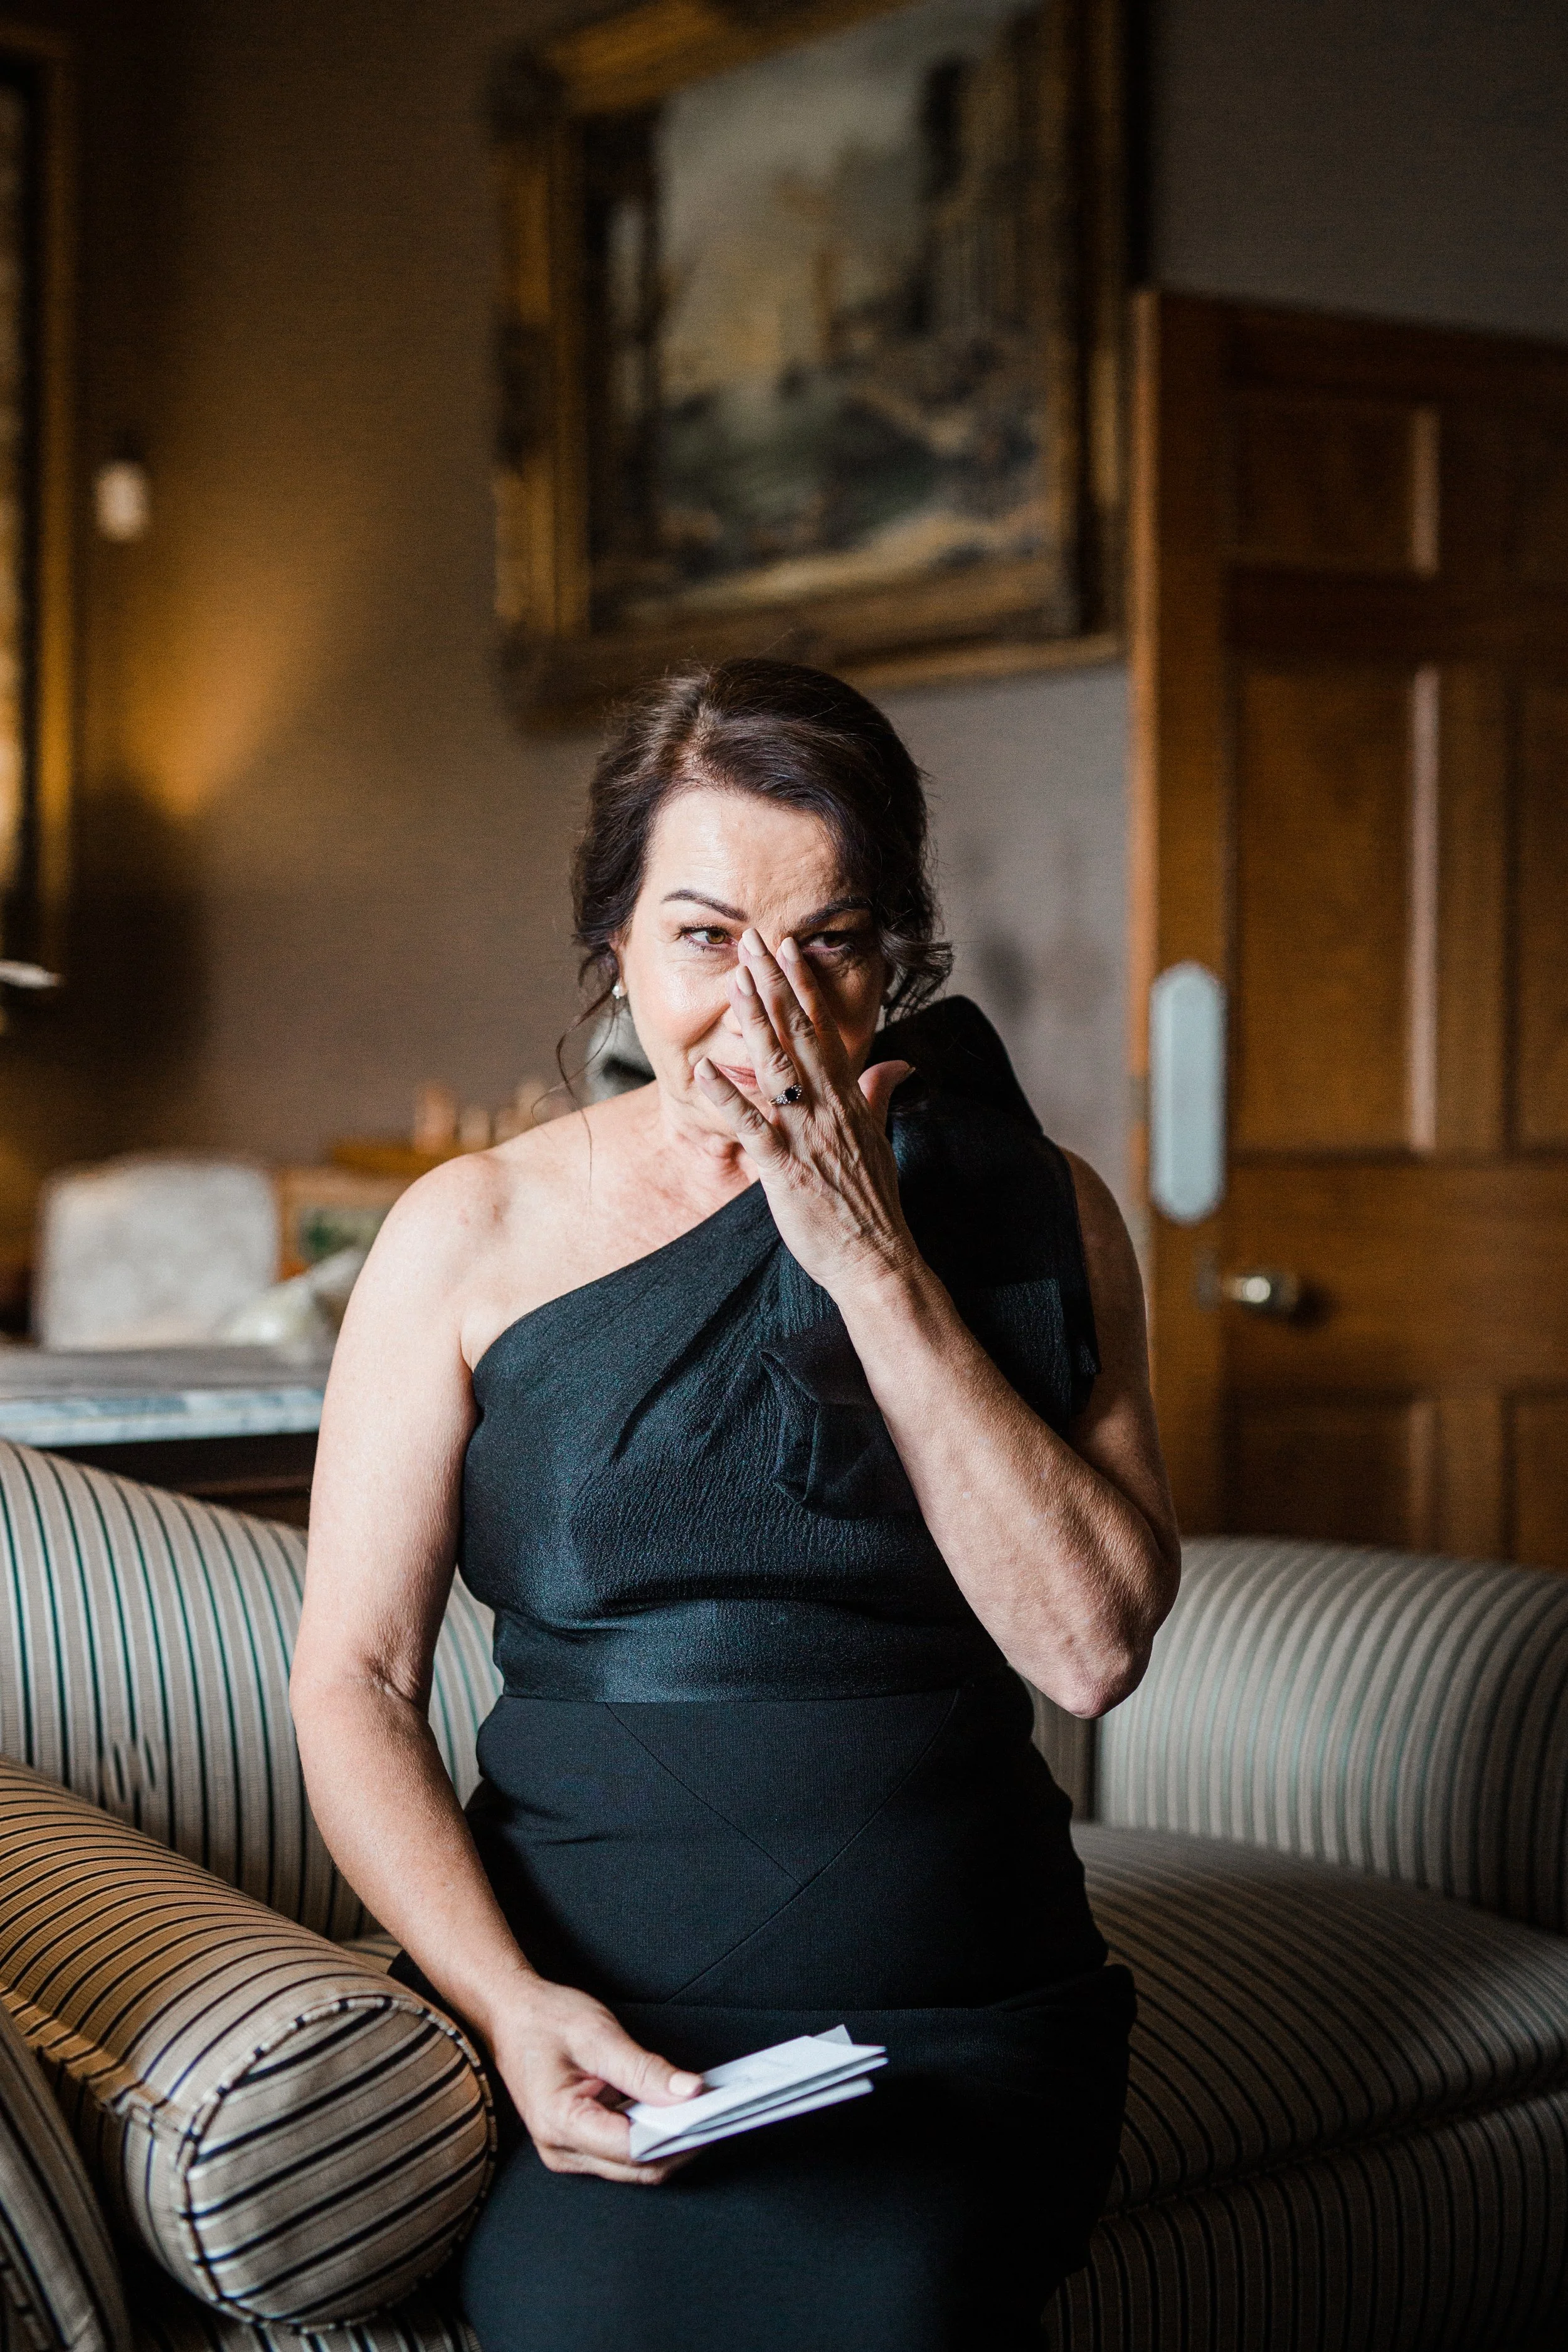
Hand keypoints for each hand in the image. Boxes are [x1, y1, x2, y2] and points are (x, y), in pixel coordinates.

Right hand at [488, 1976, 702, 2184]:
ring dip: (668, 2142)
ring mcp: (567, 2152)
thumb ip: (644, 2069)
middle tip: (720, 2114)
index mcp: (560, 2123)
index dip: (677, 2136)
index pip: (633, 2149)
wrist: (509, 2014)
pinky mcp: (577, 2144)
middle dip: (680, 2144)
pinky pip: (623, 2153)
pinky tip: (673, 2112)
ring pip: (633, 2166)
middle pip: (637, 2167)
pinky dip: (651, 2136)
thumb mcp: (597, 2035)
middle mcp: (561, 2150)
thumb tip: (690, 2091)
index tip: (712, 2115)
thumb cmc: (545, 2019)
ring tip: (702, 2111)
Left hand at [694, 928, 916, 1300]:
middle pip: (799, 1035)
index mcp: (850, 1099)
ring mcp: (806, 1135)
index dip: (805, 987)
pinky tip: (703, 1071)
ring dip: (754, 1022)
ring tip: (734, 982)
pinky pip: (750, 1127)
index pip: (825, 1030)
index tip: (790, 948)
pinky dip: (726, 1098)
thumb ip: (881, 1095)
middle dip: (775, 986)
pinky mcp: (783, 1168)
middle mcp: (829, 1108)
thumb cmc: (873, 1204)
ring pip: (778, 1068)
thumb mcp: (880, 1140)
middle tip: (754, 942)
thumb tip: (899, 1063)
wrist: (876, 1257)